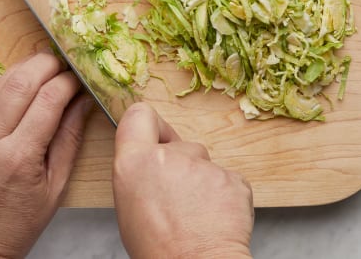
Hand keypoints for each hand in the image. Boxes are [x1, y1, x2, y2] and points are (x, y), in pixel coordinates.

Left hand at [0, 51, 93, 258]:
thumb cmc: (17, 226)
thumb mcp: (55, 188)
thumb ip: (68, 141)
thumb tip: (82, 103)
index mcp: (19, 158)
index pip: (48, 101)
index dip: (68, 82)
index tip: (79, 78)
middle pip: (19, 84)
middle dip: (45, 64)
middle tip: (63, 60)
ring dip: (23, 69)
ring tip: (44, 64)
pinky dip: (5, 88)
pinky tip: (20, 85)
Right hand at [112, 102, 253, 258]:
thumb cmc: (159, 249)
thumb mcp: (128, 205)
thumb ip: (138, 172)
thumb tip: (150, 161)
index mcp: (134, 163)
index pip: (139, 114)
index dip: (150, 126)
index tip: (156, 138)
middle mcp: (168, 156)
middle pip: (178, 144)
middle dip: (180, 164)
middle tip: (177, 197)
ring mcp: (203, 165)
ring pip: (204, 163)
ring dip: (202, 182)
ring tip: (196, 214)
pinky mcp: (232, 177)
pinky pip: (226, 179)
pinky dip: (223, 196)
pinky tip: (214, 218)